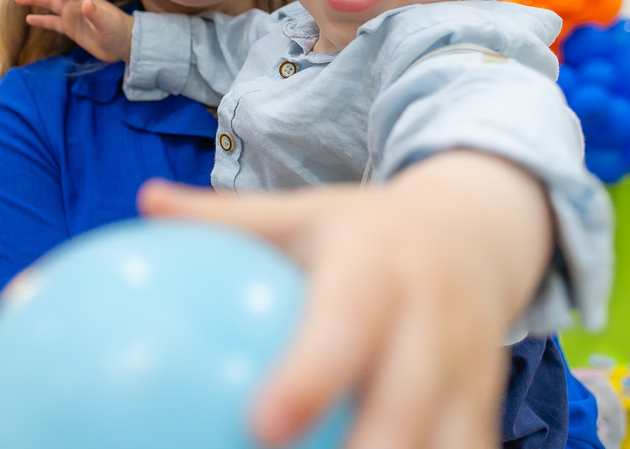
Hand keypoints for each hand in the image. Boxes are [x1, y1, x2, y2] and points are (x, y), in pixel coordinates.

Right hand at [14, 0, 132, 62]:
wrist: (124, 45)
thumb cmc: (118, 31)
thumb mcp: (107, 23)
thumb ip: (96, 13)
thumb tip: (86, 3)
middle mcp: (76, 4)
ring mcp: (73, 15)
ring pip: (50, 4)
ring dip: (35, 0)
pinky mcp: (72, 29)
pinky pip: (53, 22)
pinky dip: (41, 20)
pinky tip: (29, 19)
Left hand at [138, 151, 553, 448]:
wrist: (474, 231)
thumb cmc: (365, 230)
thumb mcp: (301, 211)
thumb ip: (226, 216)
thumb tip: (146, 203)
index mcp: (379, 265)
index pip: (347, 322)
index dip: (311, 376)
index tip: (263, 426)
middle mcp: (432, 318)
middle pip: (407, 404)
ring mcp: (467, 367)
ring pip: (447, 444)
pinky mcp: (483, 404)